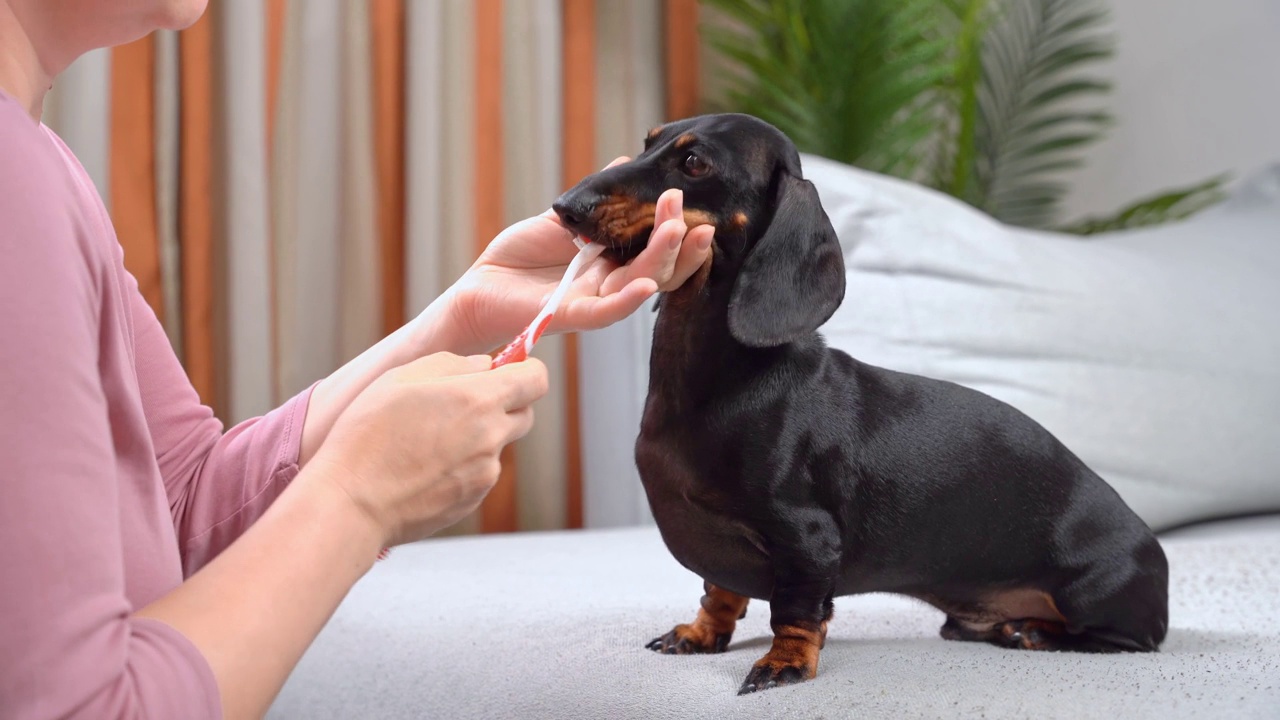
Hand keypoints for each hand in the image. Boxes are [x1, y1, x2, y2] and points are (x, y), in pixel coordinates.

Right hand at [307, 352, 548, 545]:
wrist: (353, 503)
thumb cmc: (368, 434)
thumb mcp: (401, 377)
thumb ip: (452, 364)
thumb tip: (485, 365)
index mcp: (478, 399)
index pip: (536, 379)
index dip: (525, 371)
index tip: (505, 371)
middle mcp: (491, 437)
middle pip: (524, 413)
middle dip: (504, 404)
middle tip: (462, 404)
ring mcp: (485, 473)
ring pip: (498, 445)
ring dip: (478, 437)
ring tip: (428, 440)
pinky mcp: (472, 499)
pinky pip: (479, 474)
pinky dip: (462, 467)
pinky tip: (423, 467)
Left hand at [443, 157, 715, 354]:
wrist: (478, 287)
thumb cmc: (518, 258)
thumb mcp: (561, 219)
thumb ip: (595, 199)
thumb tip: (626, 164)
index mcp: (612, 263)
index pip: (656, 249)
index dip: (677, 230)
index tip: (688, 201)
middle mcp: (610, 285)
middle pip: (658, 267)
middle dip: (677, 238)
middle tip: (685, 206)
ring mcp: (593, 301)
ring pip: (640, 285)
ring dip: (662, 258)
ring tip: (677, 230)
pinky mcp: (569, 315)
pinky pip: (605, 312)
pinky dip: (627, 300)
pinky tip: (647, 284)